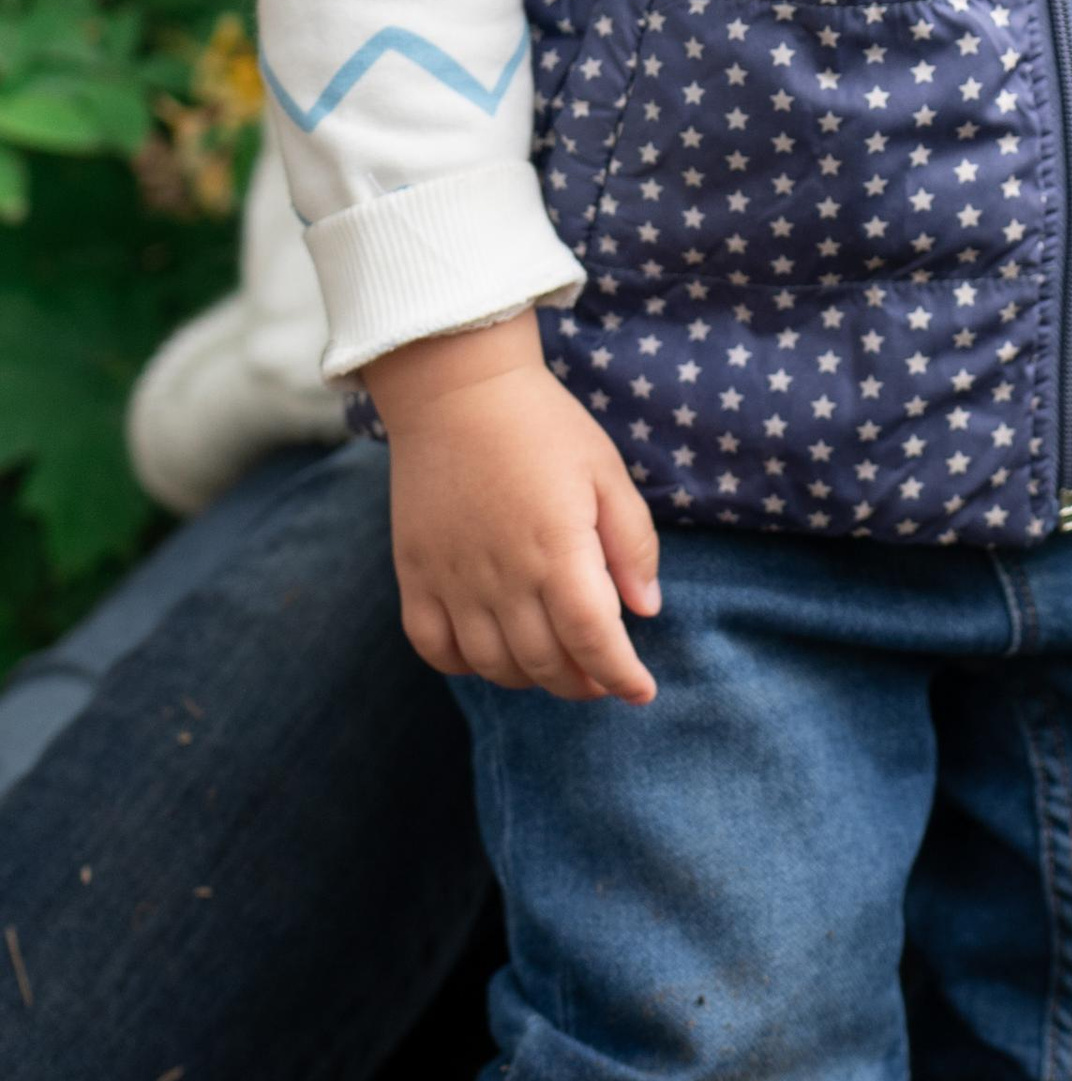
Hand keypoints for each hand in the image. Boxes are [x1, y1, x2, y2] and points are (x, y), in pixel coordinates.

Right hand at [369, 311, 660, 704]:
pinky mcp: (416, 573)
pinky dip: (465, 664)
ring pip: (493, 665)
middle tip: (603, 680)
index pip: (593, 640)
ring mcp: (453, 579)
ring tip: (555, 666)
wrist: (456, 390)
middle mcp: (503, 575)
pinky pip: (434, 646)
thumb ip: (632, 543)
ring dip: (530, 678)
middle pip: (545, 663)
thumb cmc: (543, 427)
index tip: (640, 690)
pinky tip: (492, 652)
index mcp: (558, 549)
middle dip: (583, 683)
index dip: (620, 676)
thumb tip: (646, 609)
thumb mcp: (606, 472)